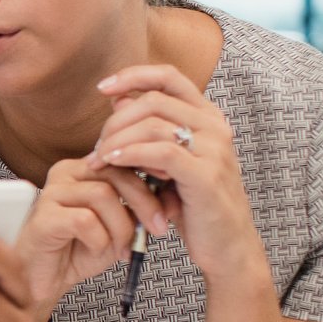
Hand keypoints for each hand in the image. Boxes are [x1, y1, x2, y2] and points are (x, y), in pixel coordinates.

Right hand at [16, 155, 161, 305]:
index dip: (150, 176)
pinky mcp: (44, 216)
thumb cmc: (80, 250)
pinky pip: (85, 220)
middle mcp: (65, 173)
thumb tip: (173, 200)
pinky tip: (96, 249)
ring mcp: (51, 193)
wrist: (46, 279)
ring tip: (120, 248)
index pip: (123, 160)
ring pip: (103, 195)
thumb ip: (141, 211)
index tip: (171, 199)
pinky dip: (99, 239)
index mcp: (84, 170)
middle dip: (144, 203)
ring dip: (121, 227)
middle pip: (115, 174)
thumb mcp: (120, 228)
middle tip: (158, 229)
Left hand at [88, 65, 263, 279]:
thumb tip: (116, 99)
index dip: (133, 76)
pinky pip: (161, 152)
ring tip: (98, 161)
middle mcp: (215, 126)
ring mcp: (214, 150)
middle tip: (96, 147)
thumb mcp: (165, 162)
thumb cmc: (192, 203)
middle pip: (153, 100)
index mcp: (207, 117)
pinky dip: (129, 154)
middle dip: (115, 121)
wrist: (226, 246)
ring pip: (154, 125)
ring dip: (116, 141)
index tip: (101, 88)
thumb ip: (146, 130)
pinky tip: (111, 163)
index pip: (168, 76)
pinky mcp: (206, 175)